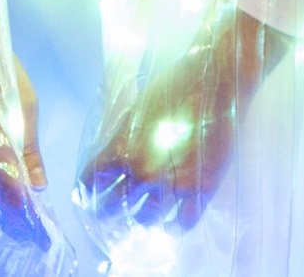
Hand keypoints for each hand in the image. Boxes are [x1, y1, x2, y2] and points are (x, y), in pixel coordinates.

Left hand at [82, 9, 280, 230]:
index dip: (88, 193)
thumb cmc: (174, 86)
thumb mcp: (136, 110)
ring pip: (147, 218)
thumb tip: (111, 162)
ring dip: (144, 218)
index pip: (90, 183)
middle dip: (109, 211)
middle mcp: (141, 170)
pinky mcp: (201, 188)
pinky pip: (183, 221)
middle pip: (113, 207)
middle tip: (113, 213)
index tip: (90, 198)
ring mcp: (171, 182)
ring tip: (146, 215)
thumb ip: (121, 139)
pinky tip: (173, 221)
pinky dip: (175, 225)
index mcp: (121, 148)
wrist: (215, 78)